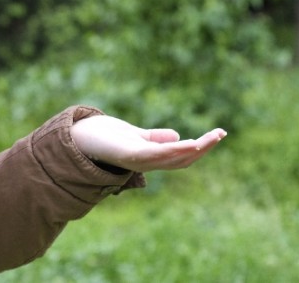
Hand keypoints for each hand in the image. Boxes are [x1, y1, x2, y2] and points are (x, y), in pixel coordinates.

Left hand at [70, 115, 226, 171]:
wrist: (77, 138)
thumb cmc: (102, 137)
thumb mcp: (135, 135)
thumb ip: (154, 138)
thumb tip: (177, 135)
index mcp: (150, 158)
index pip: (181, 156)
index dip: (201, 148)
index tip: (218, 134)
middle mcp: (146, 163)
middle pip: (181, 159)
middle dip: (203, 148)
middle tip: (221, 133)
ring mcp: (138, 161)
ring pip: (172, 158)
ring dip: (194, 148)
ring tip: (212, 138)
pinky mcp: (128, 155)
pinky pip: (155, 155)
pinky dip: (173, 150)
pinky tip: (188, 142)